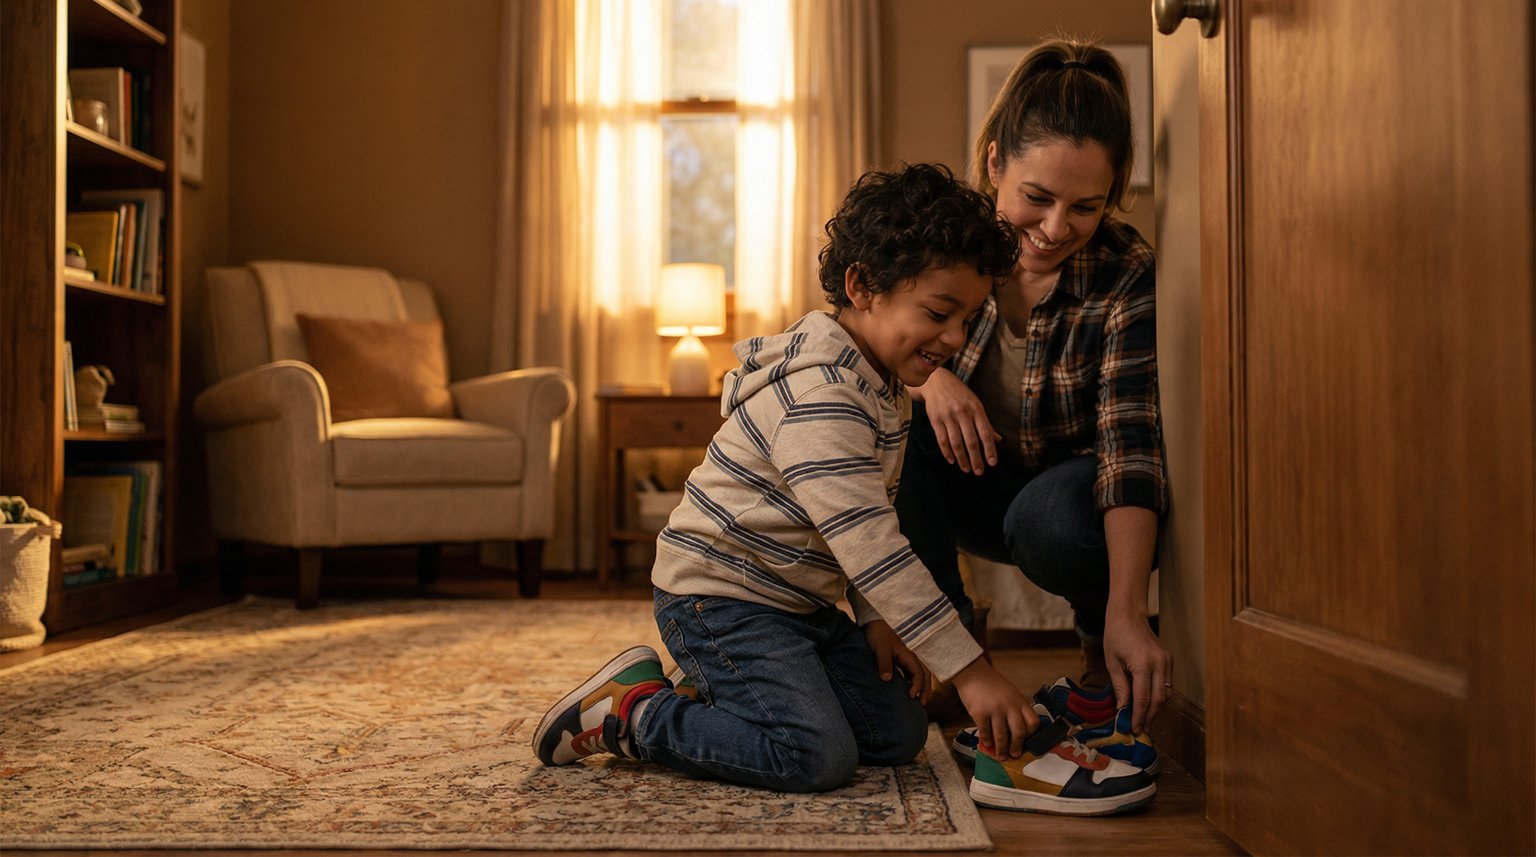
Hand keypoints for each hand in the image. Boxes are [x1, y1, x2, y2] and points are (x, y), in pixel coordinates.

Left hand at [865, 620, 932, 703]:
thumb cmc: (877, 633)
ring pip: (919, 674)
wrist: (873, 622)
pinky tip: (906, 690)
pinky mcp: (900, 659)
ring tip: (917, 700)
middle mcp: (910, 657)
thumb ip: (884, 663)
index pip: (919, 673)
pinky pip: (911, 673)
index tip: (912, 696)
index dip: (918, 686)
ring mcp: (906, 658)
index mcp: (908, 655)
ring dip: (921, 687)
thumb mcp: (880, 648)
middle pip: (925, 675)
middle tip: (922, 704)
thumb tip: (887, 679)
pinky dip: (913, 682)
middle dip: (926, 690)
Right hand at [912, 368, 999, 475]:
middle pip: (971, 441)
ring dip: (962, 458)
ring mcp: (948, 416)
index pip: (985, 433)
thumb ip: (986, 423)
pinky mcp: (935, 420)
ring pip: (956, 443)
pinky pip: (942, 440)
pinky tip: (952, 460)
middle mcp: (963, 413)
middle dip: (976, 459)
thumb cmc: (959, 395)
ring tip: (966, 469)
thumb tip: (998, 440)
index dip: (989, 449)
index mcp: (976, 409)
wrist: (936, 381)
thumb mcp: (975, 405)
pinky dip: (947, 452)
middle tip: (979, 472)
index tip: (992, 463)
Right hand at [950, 656, 1036, 757]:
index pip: (1033, 721)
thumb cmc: (991, 683)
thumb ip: (1014, 709)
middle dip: (1017, 747)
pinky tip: (987, 744)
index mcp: (1019, 701)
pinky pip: (985, 732)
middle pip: (1019, 732)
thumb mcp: (1009, 693)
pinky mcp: (980, 712)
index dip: (1031, 734)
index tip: (1026, 740)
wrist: (972, 672)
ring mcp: (994, 709)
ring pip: (1001, 736)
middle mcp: (1009, 705)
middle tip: (1014, 754)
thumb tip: (1015, 731)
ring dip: (1001, 749)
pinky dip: (987, 741)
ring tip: (1001, 755)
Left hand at [1103, 611, 1173, 732]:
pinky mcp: (1169, 660)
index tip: (1133, 730)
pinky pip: (1167, 684)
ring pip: (1166, 694)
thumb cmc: (1115, 636)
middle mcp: (1160, 664)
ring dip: (1156, 708)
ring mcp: (1167, 661)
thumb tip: (1123, 711)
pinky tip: (1149, 703)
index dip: (1139, 717)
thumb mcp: (1112, 664)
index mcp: (1143, 664)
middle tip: (1139, 729)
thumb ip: (1120, 688)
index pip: (1143, 699)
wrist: (1129, 614)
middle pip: (1159, 700)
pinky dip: (1159, 696)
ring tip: (1143, 720)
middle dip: (1149, 717)